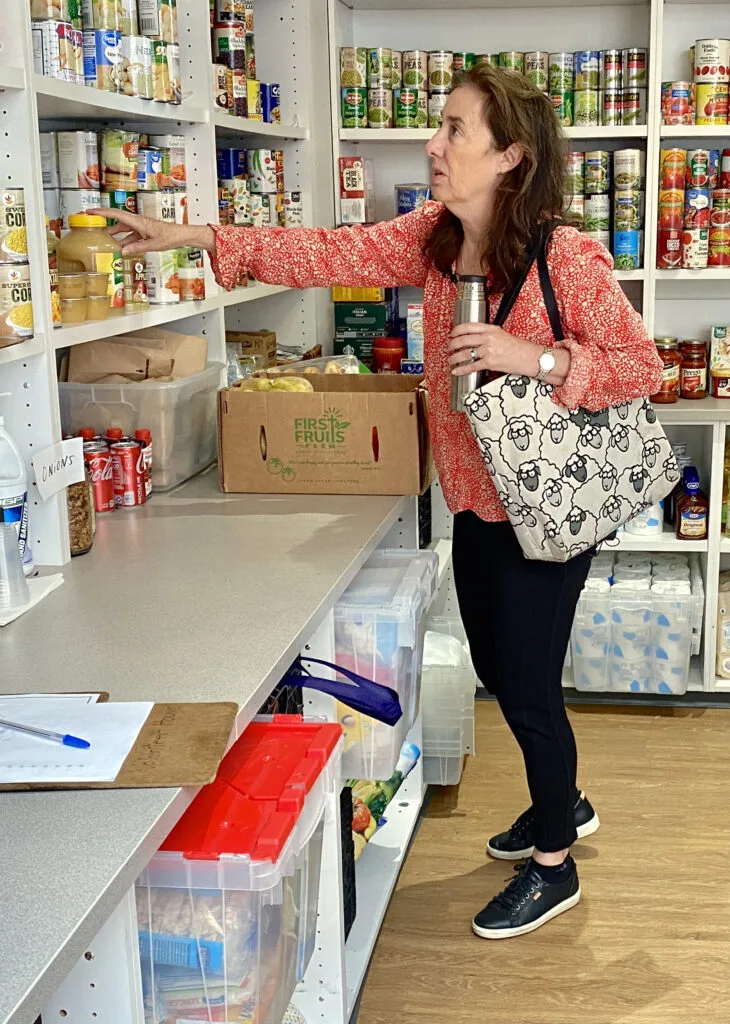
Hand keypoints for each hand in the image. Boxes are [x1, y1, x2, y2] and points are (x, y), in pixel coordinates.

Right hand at [85, 208, 215, 256]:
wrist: (181, 236)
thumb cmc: (170, 236)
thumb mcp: (152, 245)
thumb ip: (137, 248)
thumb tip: (122, 252)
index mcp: (138, 221)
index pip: (115, 214)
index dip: (101, 212)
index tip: (89, 211)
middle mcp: (137, 222)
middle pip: (117, 222)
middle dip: (105, 224)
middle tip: (92, 227)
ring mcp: (140, 227)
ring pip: (124, 231)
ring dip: (115, 236)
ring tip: (105, 242)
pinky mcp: (144, 233)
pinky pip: (131, 236)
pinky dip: (125, 242)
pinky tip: (122, 249)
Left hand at [449, 323, 528, 376]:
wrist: (529, 357)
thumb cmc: (519, 348)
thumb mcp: (503, 335)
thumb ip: (489, 335)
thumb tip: (476, 338)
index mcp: (491, 329)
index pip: (469, 326)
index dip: (457, 330)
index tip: (452, 334)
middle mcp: (488, 338)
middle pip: (463, 339)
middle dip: (452, 344)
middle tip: (449, 348)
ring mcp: (488, 350)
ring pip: (464, 353)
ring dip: (454, 358)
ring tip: (450, 360)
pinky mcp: (490, 363)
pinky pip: (471, 366)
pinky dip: (461, 369)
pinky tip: (456, 371)